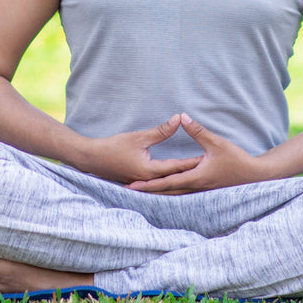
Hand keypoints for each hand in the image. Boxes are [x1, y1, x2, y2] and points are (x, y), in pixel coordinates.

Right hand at [76, 115, 201, 184]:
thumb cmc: (114, 147)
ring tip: (198, 175)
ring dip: (181, 178)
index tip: (208, 159)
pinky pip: (158, 183)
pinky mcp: (139, 182)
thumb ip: (161, 130)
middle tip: (209, 168)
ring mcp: (143, 184)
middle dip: (191, 172)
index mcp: (150, 171)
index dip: (193, 162)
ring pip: (167, 182)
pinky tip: (178, 179)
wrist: (92, 159)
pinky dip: (169, 181)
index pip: (177, 167)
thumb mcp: (139, 137)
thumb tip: (179, 118)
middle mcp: (148, 181)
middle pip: (175, 177)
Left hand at [127, 113, 268, 193]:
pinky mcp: (204, 190)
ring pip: (174, 195)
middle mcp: (195, 188)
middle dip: (147, 192)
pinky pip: (183, 194)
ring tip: (141, 192)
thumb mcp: (215, 142)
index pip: (165, 183)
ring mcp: (200, 191)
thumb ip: (197, 130)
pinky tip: (166, 192)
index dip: (147, 185)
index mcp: (195, 178)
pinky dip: (170, 194)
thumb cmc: (236, 159)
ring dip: (158, 194)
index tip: (131, 185)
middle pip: (166, 192)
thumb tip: (181, 116)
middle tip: (128, 190)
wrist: (254, 176)